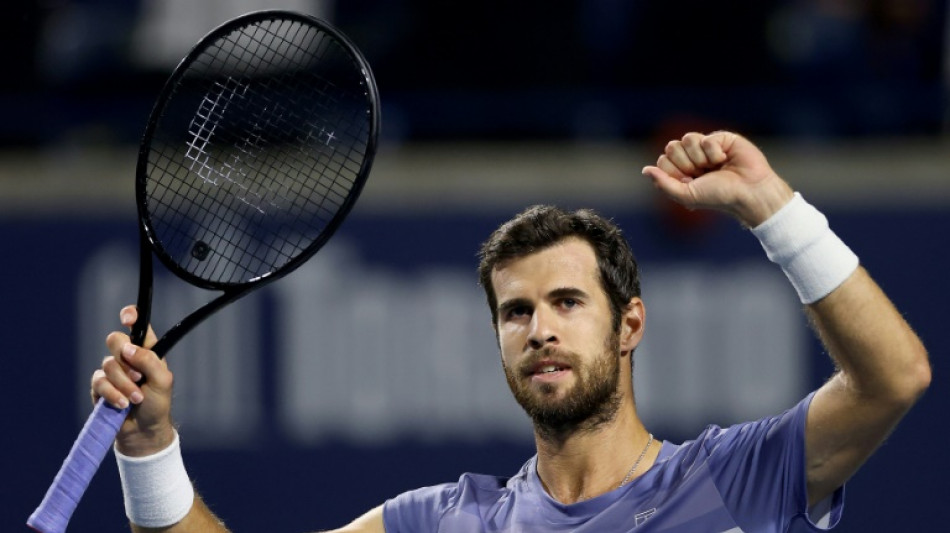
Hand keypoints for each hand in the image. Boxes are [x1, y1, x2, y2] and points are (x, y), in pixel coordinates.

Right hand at [90, 305, 175, 455]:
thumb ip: (149, 361)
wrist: (144, 430)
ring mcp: (112, 371)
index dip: (130, 316)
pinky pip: (99, 382)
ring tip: (136, 398)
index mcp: (146, 350)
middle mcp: (128, 357)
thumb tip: (128, 348)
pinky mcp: (100, 387)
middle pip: (114, 340)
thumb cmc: (157, 404)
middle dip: (124, 358)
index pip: (137, 326)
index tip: (126, 318)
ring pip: (108, 364)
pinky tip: (123, 404)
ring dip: (123, 383)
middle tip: (138, 376)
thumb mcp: (162, 381)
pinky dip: (112, 394)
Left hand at [641, 131, 793, 226]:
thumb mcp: (687, 195)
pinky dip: (714, 152)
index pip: (663, 160)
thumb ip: (664, 183)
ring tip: (715, 166)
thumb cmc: (719, 196)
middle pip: (671, 147)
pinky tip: (725, 158)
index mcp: (683, 171)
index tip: (690, 181)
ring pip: (687, 139)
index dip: (674, 171)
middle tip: (702, 173)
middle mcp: (693, 157)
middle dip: (686, 163)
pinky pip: (705, 138)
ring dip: (700, 157)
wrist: (748, 192)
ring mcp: (706, 146)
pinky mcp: (721, 138)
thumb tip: (645, 170)